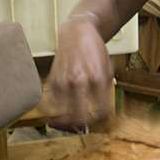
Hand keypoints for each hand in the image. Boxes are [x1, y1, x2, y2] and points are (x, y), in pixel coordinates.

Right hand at [43, 15, 113, 129]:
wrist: (78, 32)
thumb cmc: (95, 50)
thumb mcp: (108, 70)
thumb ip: (106, 91)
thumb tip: (100, 115)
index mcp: (98, 79)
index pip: (101, 112)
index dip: (102, 120)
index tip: (100, 120)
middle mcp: (80, 81)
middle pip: (80, 118)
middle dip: (83, 127)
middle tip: (84, 127)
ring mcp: (64, 81)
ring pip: (63, 115)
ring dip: (67, 123)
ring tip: (70, 124)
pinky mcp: (52, 80)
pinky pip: (51, 105)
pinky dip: (54, 112)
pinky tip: (59, 113)